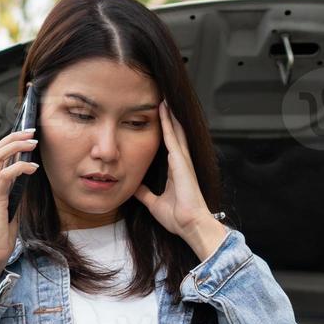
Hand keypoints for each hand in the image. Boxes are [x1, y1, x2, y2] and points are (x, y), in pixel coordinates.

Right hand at [0, 126, 37, 267]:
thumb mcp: (11, 210)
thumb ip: (15, 193)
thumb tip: (26, 178)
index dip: (8, 143)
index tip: (25, 136)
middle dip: (12, 138)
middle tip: (31, 131)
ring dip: (15, 146)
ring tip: (32, 142)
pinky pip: (5, 177)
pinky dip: (20, 168)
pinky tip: (32, 167)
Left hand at [134, 99, 217, 238]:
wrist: (189, 225)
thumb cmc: (177, 217)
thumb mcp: (154, 203)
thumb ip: (145, 194)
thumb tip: (134, 187)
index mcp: (175, 170)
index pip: (169, 144)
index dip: (165, 130)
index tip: (159, 117)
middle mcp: (180, 162)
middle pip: (175, 134)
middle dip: (169, 118)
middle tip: (163, 100)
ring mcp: (182, 161)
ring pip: (175, 132)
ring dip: (170, 115)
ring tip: (164, 98)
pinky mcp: (181, 162)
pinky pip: (173, 138)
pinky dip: (168, 124)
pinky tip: (165, 110)